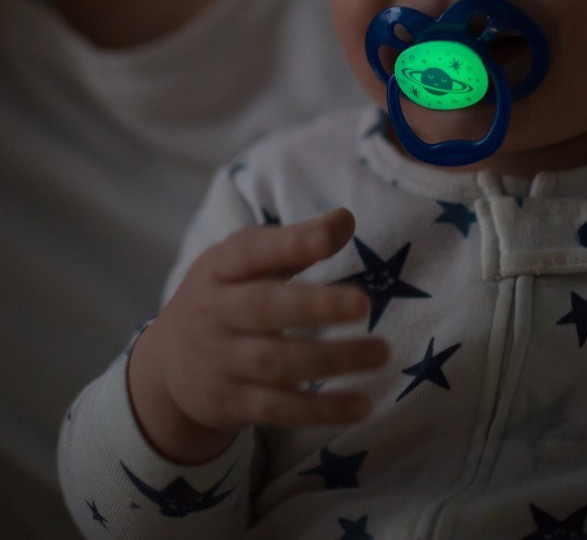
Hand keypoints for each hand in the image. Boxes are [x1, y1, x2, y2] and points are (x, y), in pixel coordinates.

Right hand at [127, 208, 388, 463]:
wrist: (164, 366)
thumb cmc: (224, 296)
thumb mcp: (246, 261)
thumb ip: (295, 241)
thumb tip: (346, 219)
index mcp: (221, 268)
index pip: (253, 252)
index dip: (291, 244)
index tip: (329, 238)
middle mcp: (216, 312)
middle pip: (265, 308)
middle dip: (315, 306)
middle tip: (363, 303)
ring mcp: (221, 361)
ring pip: (278, 363)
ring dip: (333, 360)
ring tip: (381, 352)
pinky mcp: (231, 404)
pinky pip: (279, 409)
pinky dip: (321, 410)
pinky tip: (361, 405)